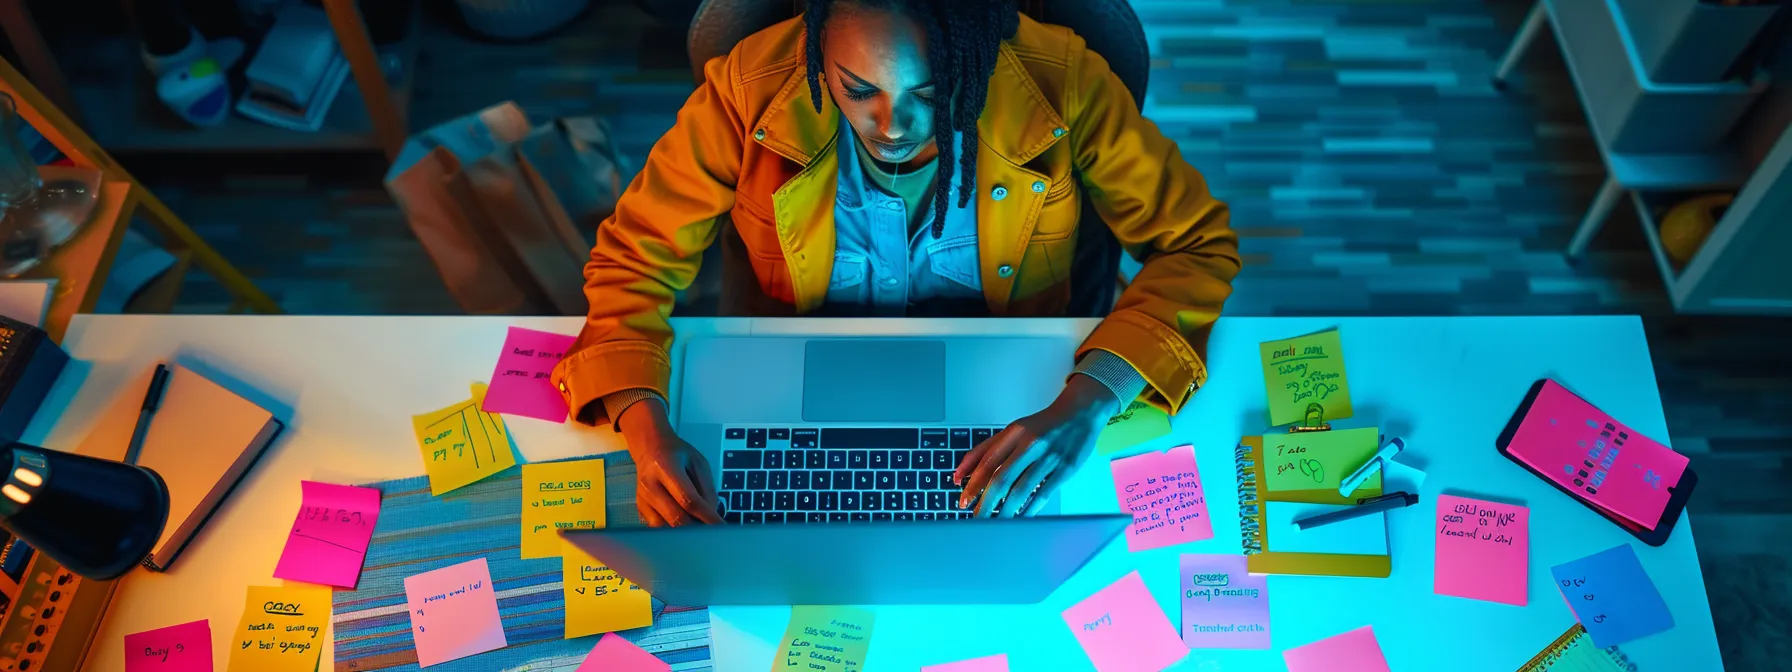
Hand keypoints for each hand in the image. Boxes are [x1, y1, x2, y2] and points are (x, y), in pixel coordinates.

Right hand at [617, 400, 722, 526]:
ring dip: (685, 533)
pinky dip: (673, 532)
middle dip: (697, 529)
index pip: (688, 500)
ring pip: (665, 528)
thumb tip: (713, 515)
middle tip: (713, 533)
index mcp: (666, 467)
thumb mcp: (699, 463)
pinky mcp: (640, 509)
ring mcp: (642, 499)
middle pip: (675, 518)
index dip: (707, 517)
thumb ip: (707, 488)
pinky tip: (685, 528)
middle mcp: (650, 485)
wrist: (650, 448)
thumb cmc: (677, 454)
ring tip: (700, 530)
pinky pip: (658, 528)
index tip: (721, 528)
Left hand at [954, 375, 1118, 516]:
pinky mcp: (1065, 469)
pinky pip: (1043, 494)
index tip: (964, 500)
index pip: (987, 461)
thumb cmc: (1042, 425)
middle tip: (977, 519)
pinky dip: (1029, 509)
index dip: (973, 484)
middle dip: (986, 503)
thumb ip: (986, 449)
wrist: (1079, 413)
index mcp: (1014, 432)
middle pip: (1002, 479)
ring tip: (996, 524)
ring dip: (1006, 511)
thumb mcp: (1013, 430)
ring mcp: (1049, 457)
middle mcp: (1030, 444)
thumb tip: (961, 473)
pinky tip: (1020, 518)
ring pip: (1021, 490)